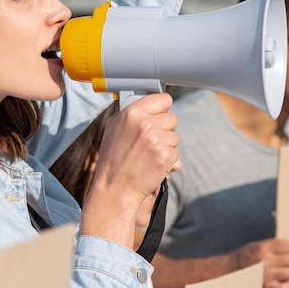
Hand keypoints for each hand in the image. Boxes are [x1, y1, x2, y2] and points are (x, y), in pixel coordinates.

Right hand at [80, 93, 178, 247]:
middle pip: (172, 118)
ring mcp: (157, 140)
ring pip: (175, 137)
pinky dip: (167, 161)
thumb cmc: (113, 160)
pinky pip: (176, 153)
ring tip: (147, 156)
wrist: (115, 188)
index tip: (158, 115)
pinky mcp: (166, 156)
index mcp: (132, 113)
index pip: (163, 99)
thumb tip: (150, 106)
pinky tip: (153, 165)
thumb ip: (132, 114)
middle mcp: (145, 124)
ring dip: (166, 146)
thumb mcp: (114, 128)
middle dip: (164, 130)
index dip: (161, 108)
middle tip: (148, 142)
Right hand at [232, 238, 288, 287]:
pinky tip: (281, 282)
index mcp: (262, 248)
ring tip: (283, 272)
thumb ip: (271, 246)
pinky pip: (287, 287)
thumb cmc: (243, 258)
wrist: (227, 273)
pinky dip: (287, 285)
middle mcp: (266, 261)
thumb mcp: (254, 246)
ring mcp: (268, 275)